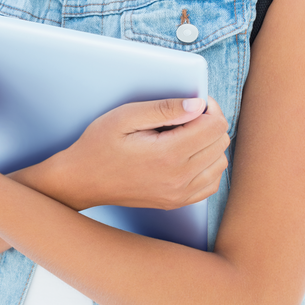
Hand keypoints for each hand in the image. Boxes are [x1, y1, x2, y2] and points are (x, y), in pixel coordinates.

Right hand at [35, 96, 229, 211]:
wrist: (82, 180)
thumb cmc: (99, 145)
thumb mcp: (126, 116)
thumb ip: (165, 108)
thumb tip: (198, 105)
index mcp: (168, 155)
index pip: (215, 127)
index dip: (209, 108)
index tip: (194, 102)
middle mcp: (179, 178)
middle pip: (221, 142)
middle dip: (210, 123)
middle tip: (187, 115)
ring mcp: (179, 194)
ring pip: (220, 162)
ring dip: (210, 144)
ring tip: (185, 135)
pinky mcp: (177, 202)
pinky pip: (211, 182)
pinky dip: (207, 165)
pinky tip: (188, 155)